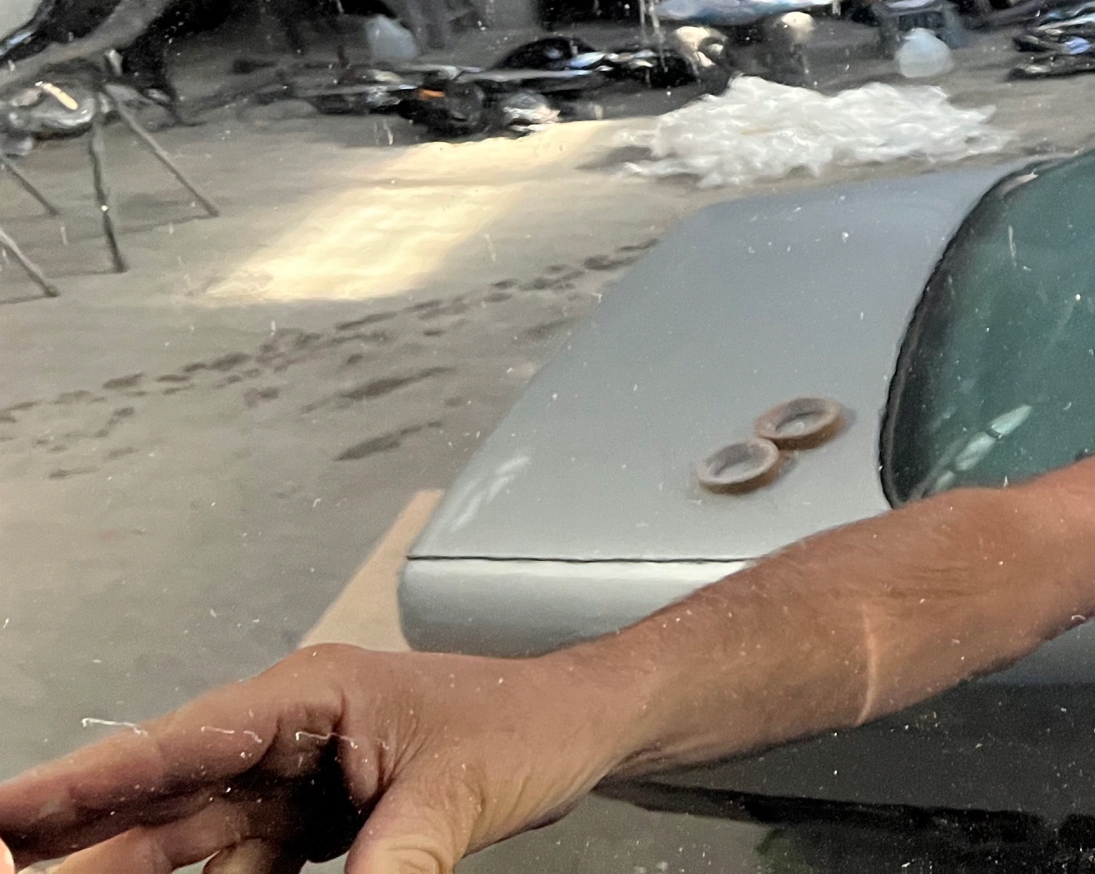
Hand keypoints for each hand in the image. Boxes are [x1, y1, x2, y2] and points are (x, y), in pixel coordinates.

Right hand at [0, 645, 627, 873]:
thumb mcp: (459, 793)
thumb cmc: (528, 725)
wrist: (579, 728)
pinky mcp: (311, 826)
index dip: (86, 780)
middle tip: (7, 864)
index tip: (7, 811)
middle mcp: (286, 734)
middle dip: (82, 839)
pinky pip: (237, 869)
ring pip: (187, 843)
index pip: (179, 743)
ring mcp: (293, 783)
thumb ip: (396, 859)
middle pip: (163, 798)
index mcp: (308, 697)